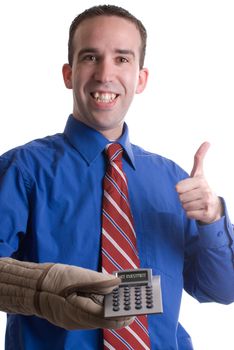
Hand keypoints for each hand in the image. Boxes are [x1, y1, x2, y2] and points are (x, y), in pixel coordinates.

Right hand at [0, 258, 133, 329]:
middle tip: (133, 300)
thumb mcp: (77, 275)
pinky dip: (102, 308)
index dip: (123, 312)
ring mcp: (75, 322)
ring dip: (112, 310)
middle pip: (105, 321)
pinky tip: (108, 298)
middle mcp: (78, 321)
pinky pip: (92, 316)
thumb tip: (117, 282)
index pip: (107, 318)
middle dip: (120, 311)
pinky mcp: (73, 318)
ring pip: (99, 320)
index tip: (135, 305)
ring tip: (124, 297)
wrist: (34, 286)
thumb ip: (99, 280)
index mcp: (79, 311)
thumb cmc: (54, 279)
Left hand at [175, 142, 222, 223]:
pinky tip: (197, 211)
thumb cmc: (201, 188)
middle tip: (192, 197)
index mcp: (199, 180)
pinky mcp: (206, 213)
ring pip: (184, 206)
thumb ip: (199, 157)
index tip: (188, 189)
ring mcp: (206, 202)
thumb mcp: (199, 172)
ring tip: (195, 204)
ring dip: (187, 207)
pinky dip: (190, 214)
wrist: (213, 206)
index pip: (178, 188)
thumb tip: (207, 141)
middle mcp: (205, 190)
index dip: (180, 190)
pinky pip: (188, 215)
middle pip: (180, 198)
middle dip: (183, 199)